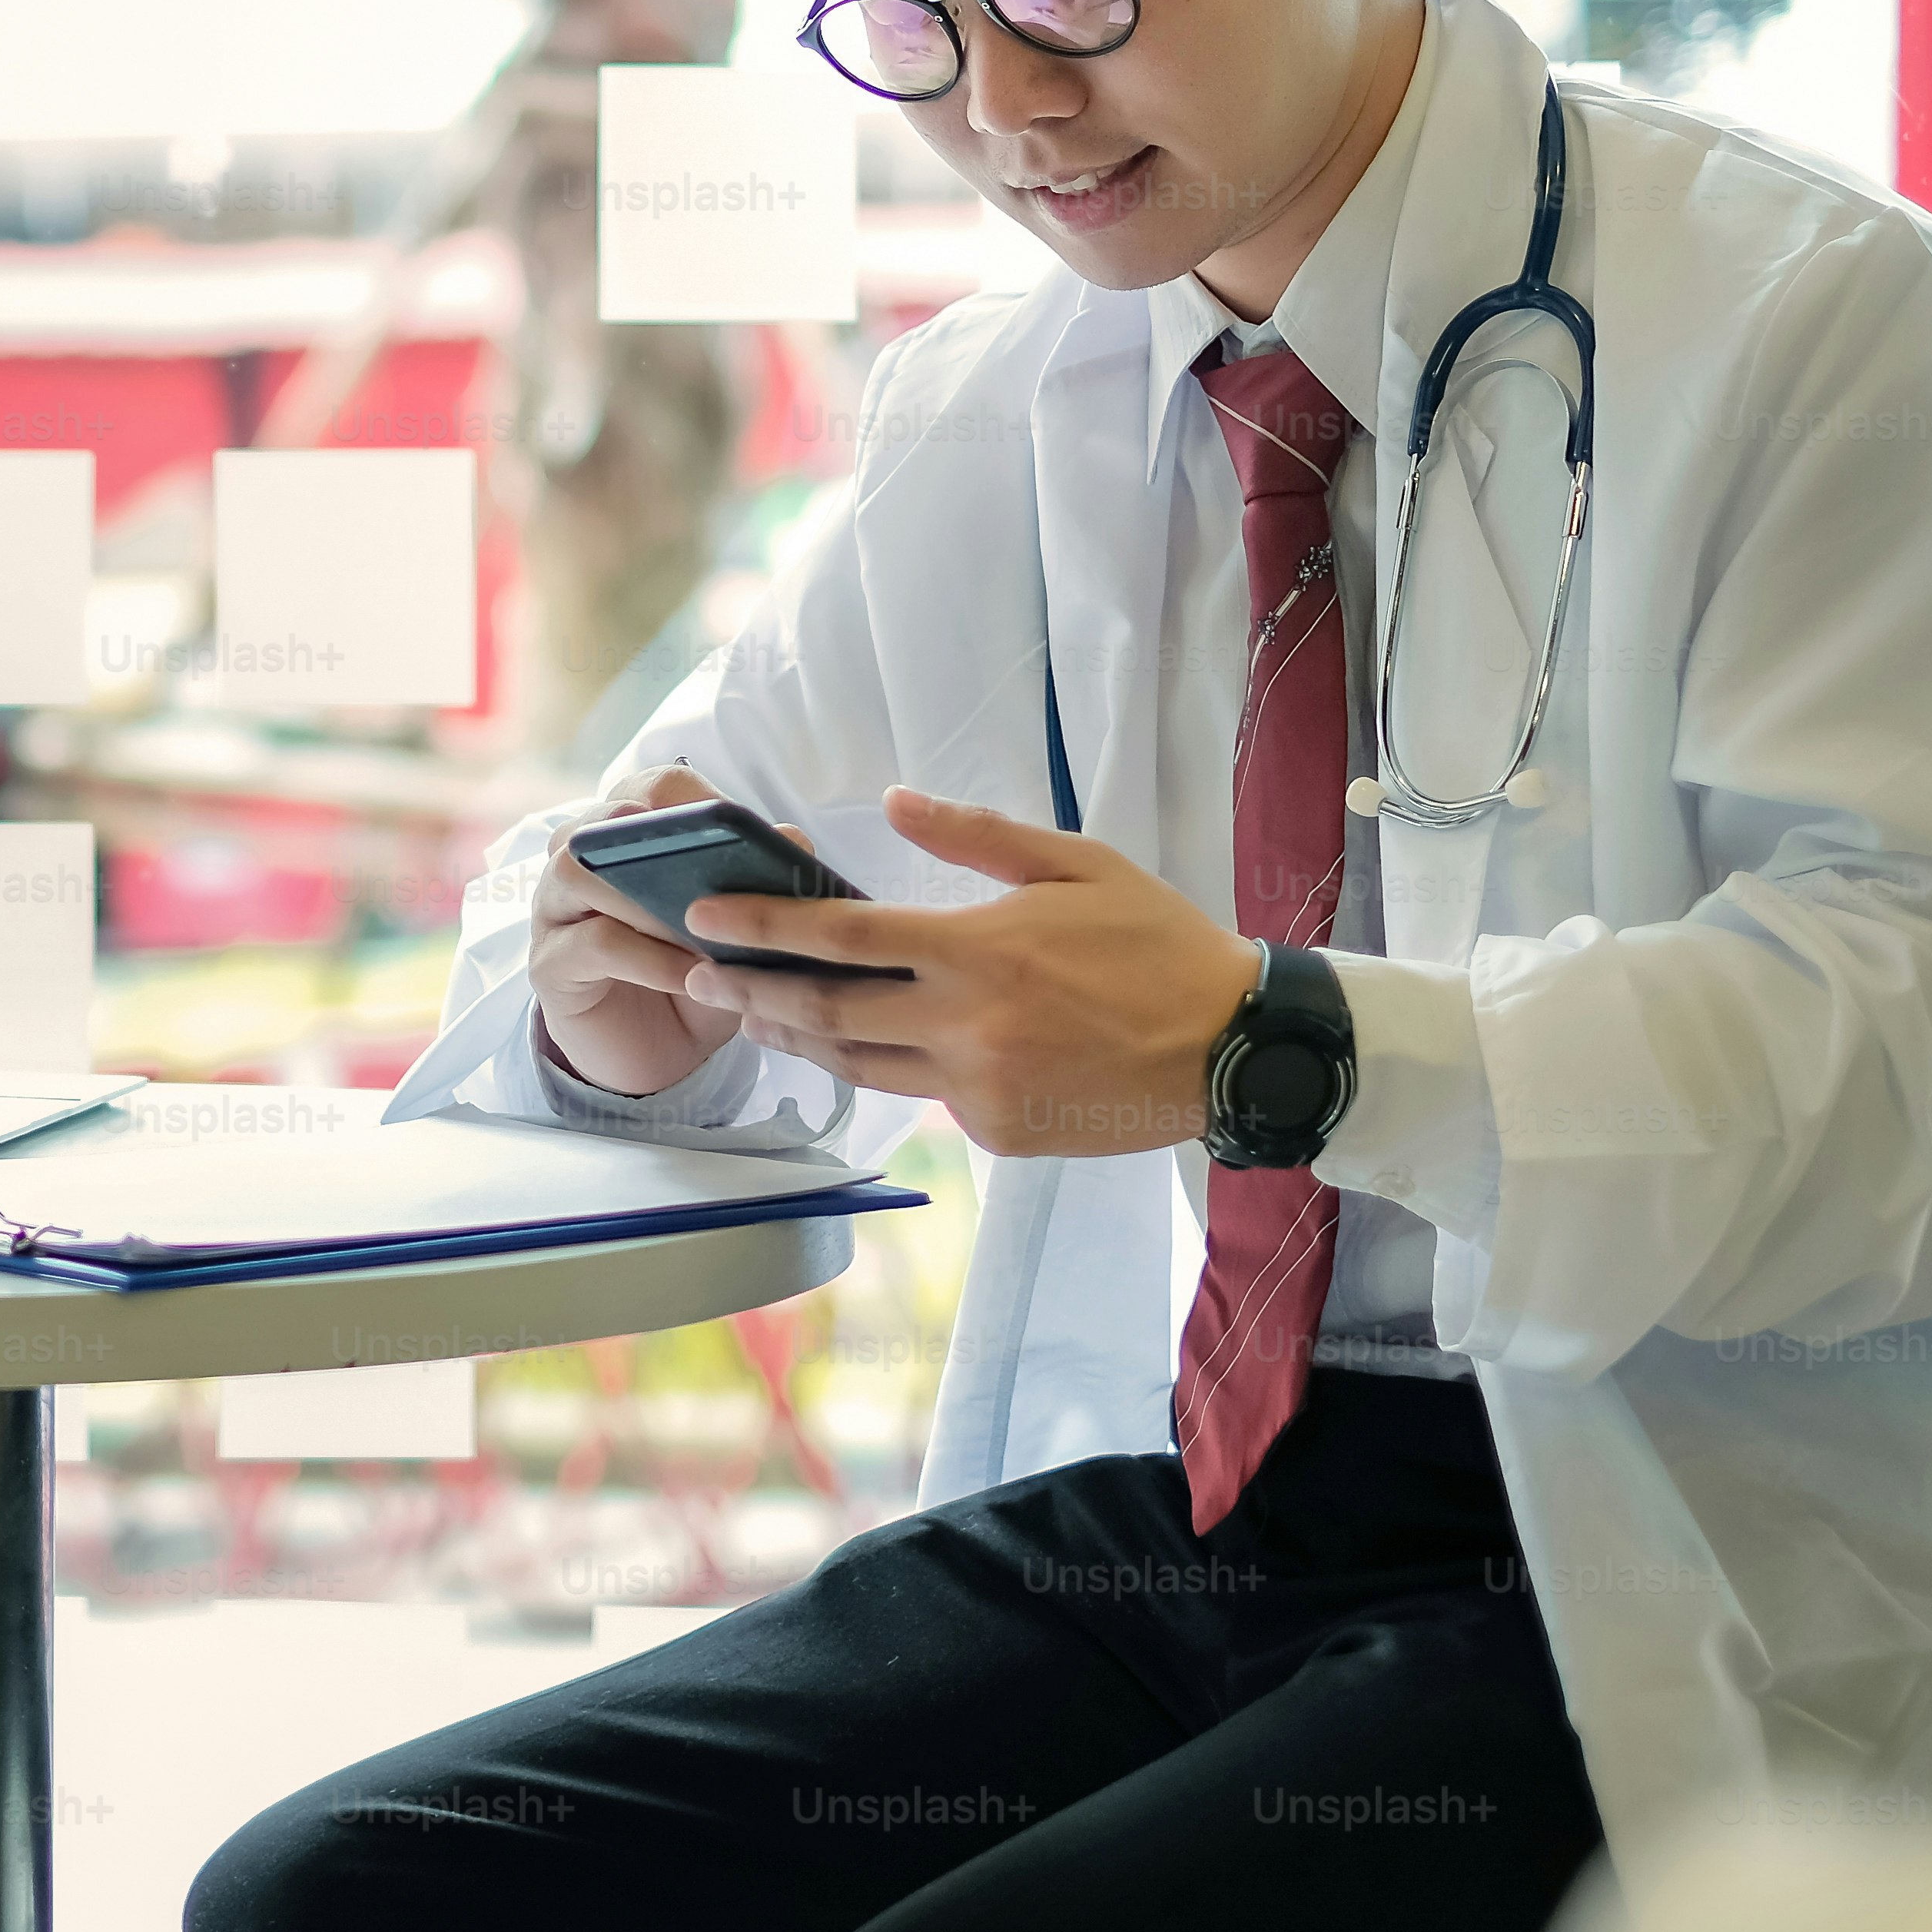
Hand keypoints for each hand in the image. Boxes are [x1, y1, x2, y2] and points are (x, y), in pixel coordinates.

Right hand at [528, 763, 741, 1097]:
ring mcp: (555, 909)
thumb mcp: (739, 933)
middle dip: (660, 843)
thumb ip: (762, 886)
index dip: (694, 802)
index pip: (650, 786)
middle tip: (712, 879)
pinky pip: (593, 943)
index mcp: (628, 836)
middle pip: (602, 821)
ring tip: (700, 934)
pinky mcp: (549, 964)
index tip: (737, 835)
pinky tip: (691, 976)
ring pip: (577, 870)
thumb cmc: (697, 976)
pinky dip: (649, 957)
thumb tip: (792, 838)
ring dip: (647, 900)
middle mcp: (580, 859)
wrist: (657, 1057)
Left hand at [670, 787, 1264, 1157]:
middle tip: (696, 974)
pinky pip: (924, 1095)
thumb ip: (977, 835)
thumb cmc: (1159, 944)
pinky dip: (889, 1067)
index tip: (706, 917)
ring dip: (796, 1037)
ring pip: (858, 1066)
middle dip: (752, 992)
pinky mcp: (997, 1130)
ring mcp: (977, 1088)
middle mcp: (965, 1027)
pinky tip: (867, 1044)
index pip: (841, 938)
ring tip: (751, 1013)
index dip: (764, 927)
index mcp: (979, 952)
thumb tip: (894, 801)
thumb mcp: (1077, 864)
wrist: (1235, 1049)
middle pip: (826, 1012)